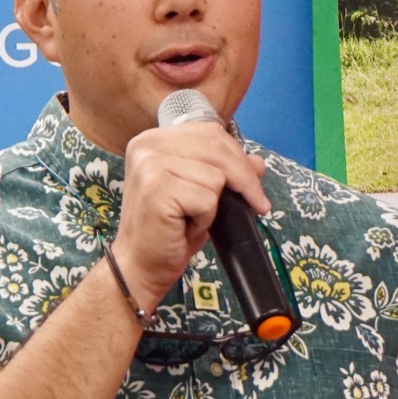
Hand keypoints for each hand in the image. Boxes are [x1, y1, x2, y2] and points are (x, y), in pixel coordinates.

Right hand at [115, 121, 269, 311]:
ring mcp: (149, 165)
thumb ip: (224, 172)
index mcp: (154, 139)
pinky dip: (205, 218)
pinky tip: (186, 226)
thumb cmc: (167, 230)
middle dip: (244, 178)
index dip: (238, 156)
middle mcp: (147, 145)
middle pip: (217, 148)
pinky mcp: (157, 188)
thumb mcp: (199, 193)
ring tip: (192, 218)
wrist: (140, 265)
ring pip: (215, 175)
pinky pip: (207, 198)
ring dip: (214, 204)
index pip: (210, 133)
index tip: (255, 182)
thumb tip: (257, 163)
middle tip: (258, 204)